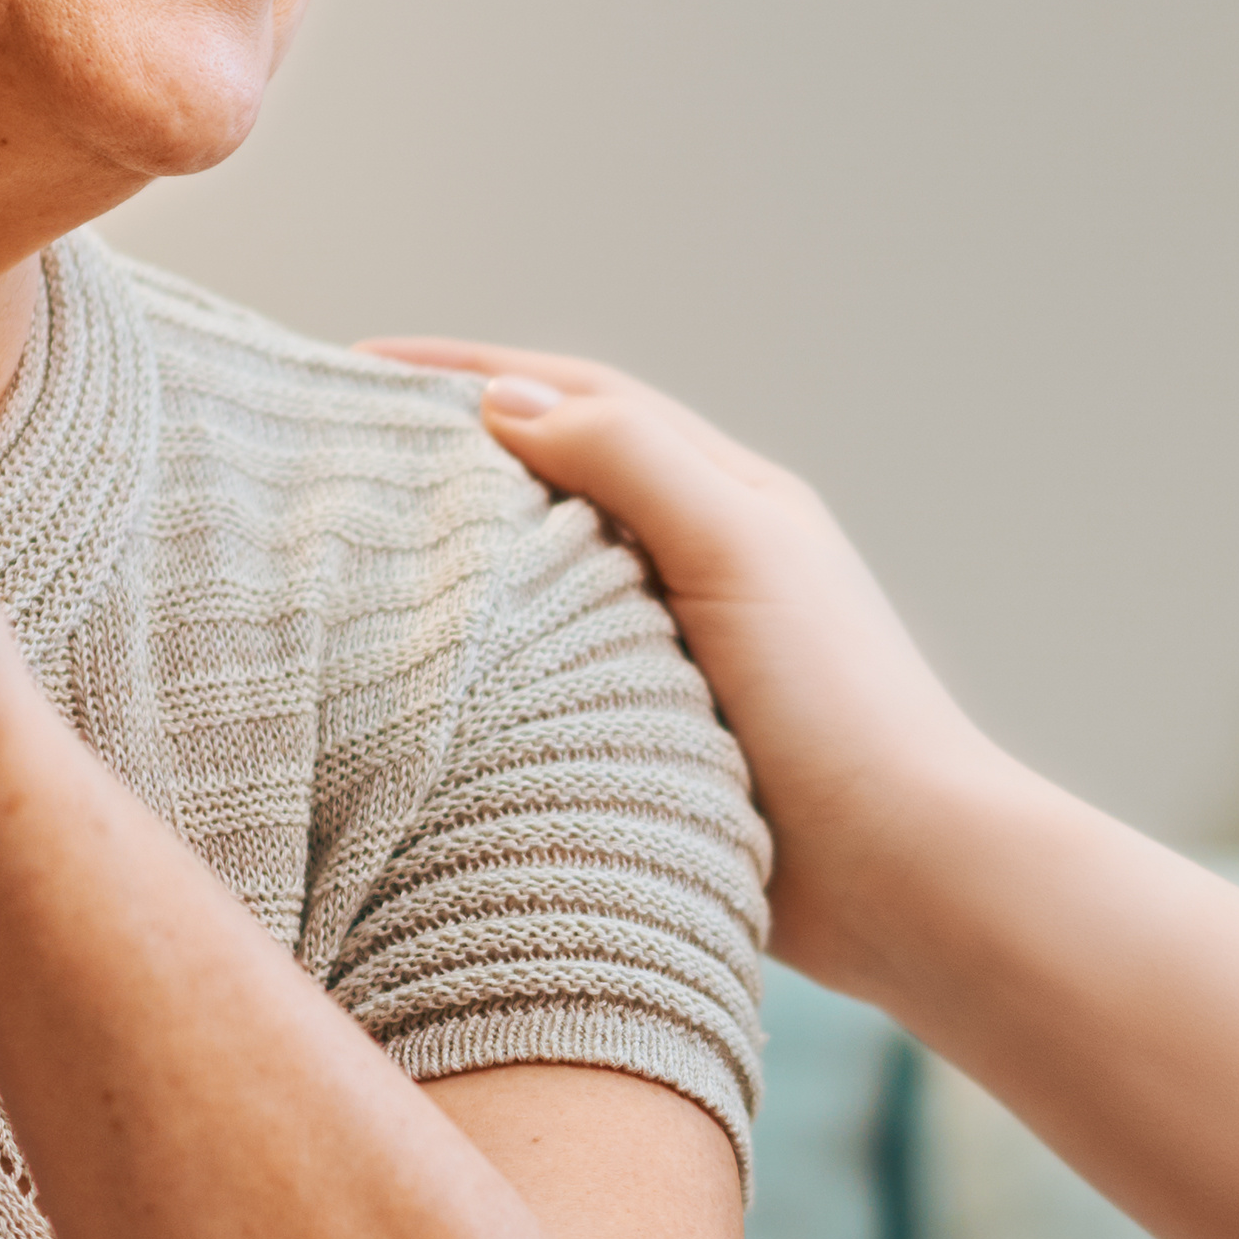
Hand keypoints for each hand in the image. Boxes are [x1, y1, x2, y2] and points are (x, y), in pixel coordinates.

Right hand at [363, 340, 1014, 989]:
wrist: (905, 876)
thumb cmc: (835, 701)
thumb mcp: (736, 546)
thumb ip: (631, 460)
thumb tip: (503, 402)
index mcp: (730, 498)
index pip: (580, 402)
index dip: (472, 373)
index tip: (359, 362)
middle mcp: (702, 564)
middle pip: (553, 484)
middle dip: (450, 457)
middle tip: (333, 455)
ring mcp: (676, 656)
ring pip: (544, 584)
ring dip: (459, 562)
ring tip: (350, 558)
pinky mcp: (654, 743)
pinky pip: (547, 680)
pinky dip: (483, 666)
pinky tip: (416, 682)